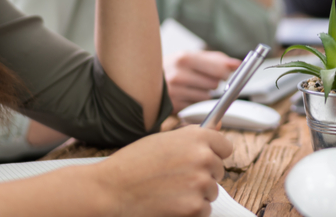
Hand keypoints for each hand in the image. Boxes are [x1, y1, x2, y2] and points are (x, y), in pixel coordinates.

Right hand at [93, 126, 232, 216]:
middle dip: (202, 175)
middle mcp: (203, 157)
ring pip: (211, 191)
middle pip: (218, 170)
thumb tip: (217, 128)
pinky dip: (190, 211)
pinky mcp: (194, 206)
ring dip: (196, 193)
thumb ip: (191, 136)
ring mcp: (200, 183)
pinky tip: (170, 203)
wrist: (110, 189)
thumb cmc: (132, 164)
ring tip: (170, 190)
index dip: (214, 154)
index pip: (225, 146)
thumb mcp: (163, 139)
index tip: (205, 159)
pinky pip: (204, 210)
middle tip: (177, 178)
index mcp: (196, 137)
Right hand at [164, 51, 241, 113]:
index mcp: (184, 58)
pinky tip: (186, 95)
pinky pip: (197, 106)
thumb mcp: (190, 56)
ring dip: (204, 93)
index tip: (227, 73)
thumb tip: (237, 64)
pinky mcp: (174, 106)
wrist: (145, 80)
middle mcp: (178, 75)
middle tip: (202, 78)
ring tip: (191, 86)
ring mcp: (174, 92)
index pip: (218, 68)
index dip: (225, 72)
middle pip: (214, 84)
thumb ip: (216, 59)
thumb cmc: (173, 67)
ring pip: (207, 97)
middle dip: (213, 82)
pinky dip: (195, 102)